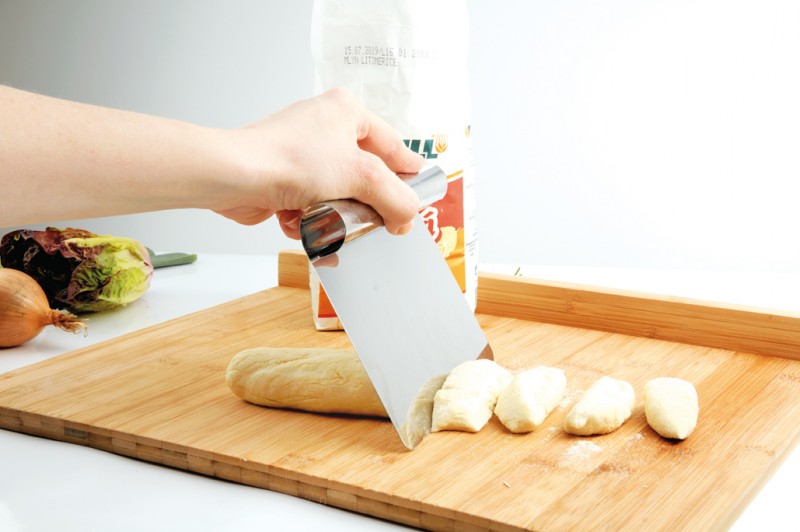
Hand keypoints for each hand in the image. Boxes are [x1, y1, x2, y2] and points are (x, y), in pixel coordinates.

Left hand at [214, 88, 423, 237]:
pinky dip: (308, 219)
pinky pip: (312, 205)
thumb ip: (396, 197)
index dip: (408, 175)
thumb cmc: (291, 160)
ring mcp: (302, 154)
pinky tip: (299, 221)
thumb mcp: (361, 176)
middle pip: (365, 176)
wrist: (234, 177)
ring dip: (334, 215)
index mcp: (346, 111)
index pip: (392, 145)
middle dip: (364, 203)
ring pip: (338, 195)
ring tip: (327, 220)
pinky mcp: (284, 179)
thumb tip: (409, 217)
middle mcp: (324, 128)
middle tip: (376, 222)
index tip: (420, 199)